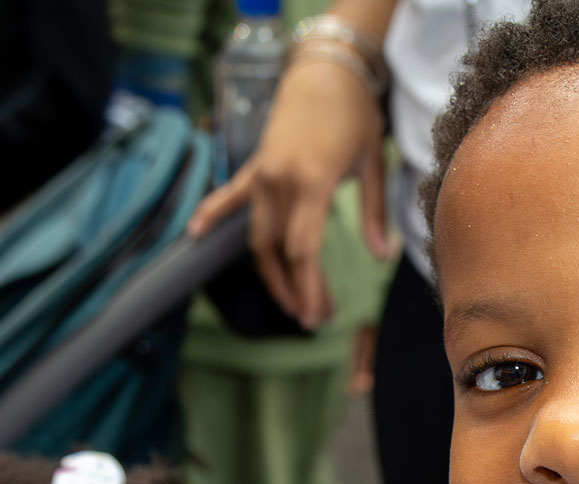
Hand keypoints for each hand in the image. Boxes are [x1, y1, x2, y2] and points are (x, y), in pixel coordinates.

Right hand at [187, 51, 388, 327]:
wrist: (325, 69)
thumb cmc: (354, 113)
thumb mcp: (372, 162)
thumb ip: (373, 213)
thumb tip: (382, 256)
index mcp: (313, 182)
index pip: (305, 250)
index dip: (310, 288)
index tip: (320, 314)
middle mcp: (280, 182)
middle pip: (280, 252)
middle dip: (294, 290)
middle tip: (311, 319)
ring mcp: (263, 174)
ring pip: (259, 237)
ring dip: (271, 273)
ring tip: (289, 301)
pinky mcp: (255, 167)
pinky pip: (230, 198)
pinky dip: (212, 214)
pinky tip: (195, 233)